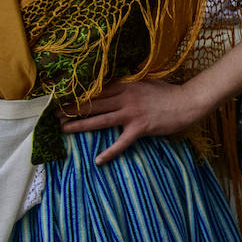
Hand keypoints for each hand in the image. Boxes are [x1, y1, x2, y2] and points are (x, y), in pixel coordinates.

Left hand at [60, 78, 217, 164]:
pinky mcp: (140, 128)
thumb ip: (129, 84)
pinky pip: (121, 142)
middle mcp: (125, 98)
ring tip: (63, 129)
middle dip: (72, 108)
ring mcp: (132, 113)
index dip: (78, 93)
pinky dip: (110, 152)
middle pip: (93, 103)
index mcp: (126, 85)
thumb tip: (114, 84)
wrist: (188, 102)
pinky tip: (98, 160)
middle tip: (54, 114)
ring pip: (100, 120)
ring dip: (80, 125)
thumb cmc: (168, 93)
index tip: (62, 96)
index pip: (96, 89)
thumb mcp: (147, 82)